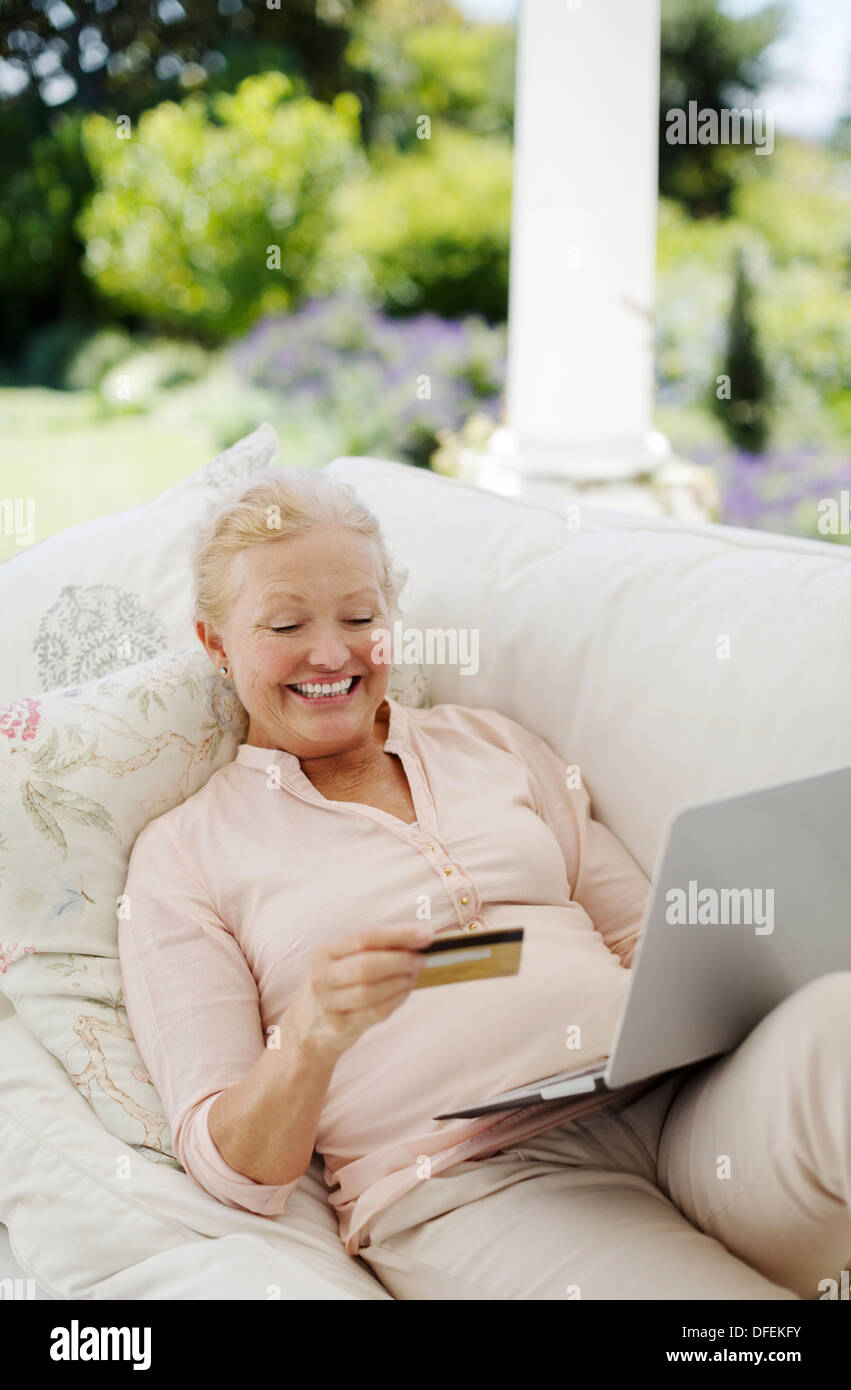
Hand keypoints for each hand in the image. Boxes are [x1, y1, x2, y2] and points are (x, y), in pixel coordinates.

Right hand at [290, 922, 433, 1058]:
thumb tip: (417, 937)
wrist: (307, 1028)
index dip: (398, 935)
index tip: (425, 935)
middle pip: (367, 965)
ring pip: (372, 991)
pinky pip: (376, 1011)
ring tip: (412, 975)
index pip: (365, 937)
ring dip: (400, 981)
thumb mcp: (342, 961)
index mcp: (324, 952)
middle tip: (420, 959)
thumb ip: (374, 948)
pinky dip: (396, 999)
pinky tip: (405, 991)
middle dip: (401, 961)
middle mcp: (322, 977)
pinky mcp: (340, 1026)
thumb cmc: (336, 985)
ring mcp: (328, 1004)